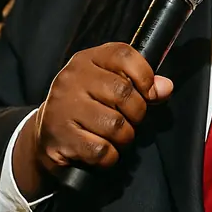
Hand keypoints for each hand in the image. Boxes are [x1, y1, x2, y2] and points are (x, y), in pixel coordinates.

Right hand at [13, 43, 172, 198]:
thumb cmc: (87, 106)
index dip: (144, 75)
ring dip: (124, 138)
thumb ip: (141, 84)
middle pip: (123, 92)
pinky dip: (110, 156)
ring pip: (115, 124)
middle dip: (137, 113)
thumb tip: (165, 87)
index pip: (123, 55)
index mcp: (88, 60)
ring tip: (116, 137)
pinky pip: (101, 150)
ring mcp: (63, 107)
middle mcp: (72, 78)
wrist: (47, 134)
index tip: (150, 94)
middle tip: (130, 121)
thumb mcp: (110, 86)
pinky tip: (102, 151)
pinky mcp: (60, 136)